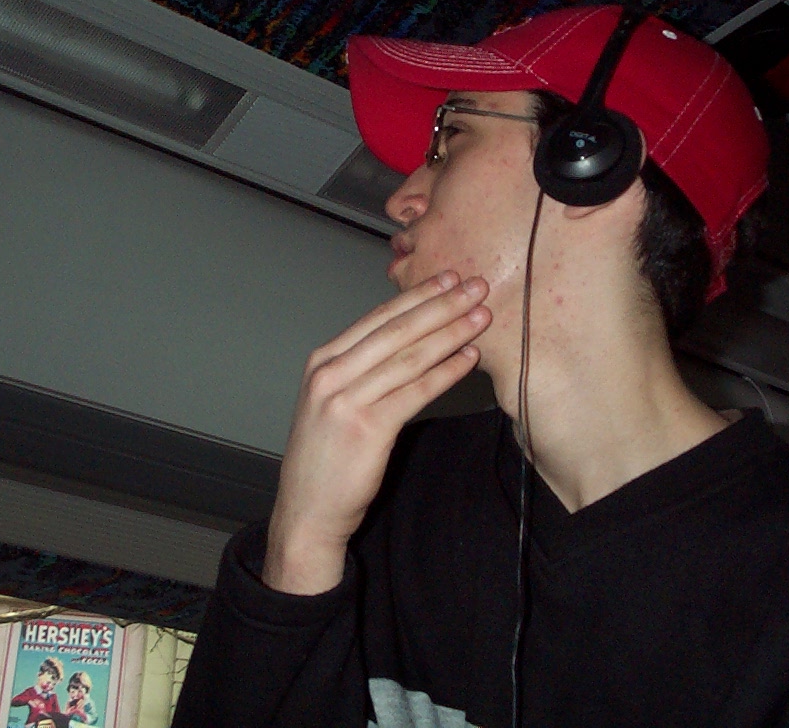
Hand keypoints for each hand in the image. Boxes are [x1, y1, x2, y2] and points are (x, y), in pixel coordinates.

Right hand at [263, 271, 490, 593]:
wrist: (307, 511)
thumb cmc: (325, 457)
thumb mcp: (331, 401)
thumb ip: (361, 369)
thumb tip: (409, 337)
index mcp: (322, 361)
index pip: (378, 318)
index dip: (416, 295)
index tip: (448, 279)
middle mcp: (330, 374)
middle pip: (397, 330)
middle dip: (441, 305)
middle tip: (475, 286)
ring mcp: (345, 400)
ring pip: (409, 357)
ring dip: (450, 333)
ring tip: (481, 318)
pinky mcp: (366, 428)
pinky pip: (415, 392)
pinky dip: (445, 372)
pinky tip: (468, 360)